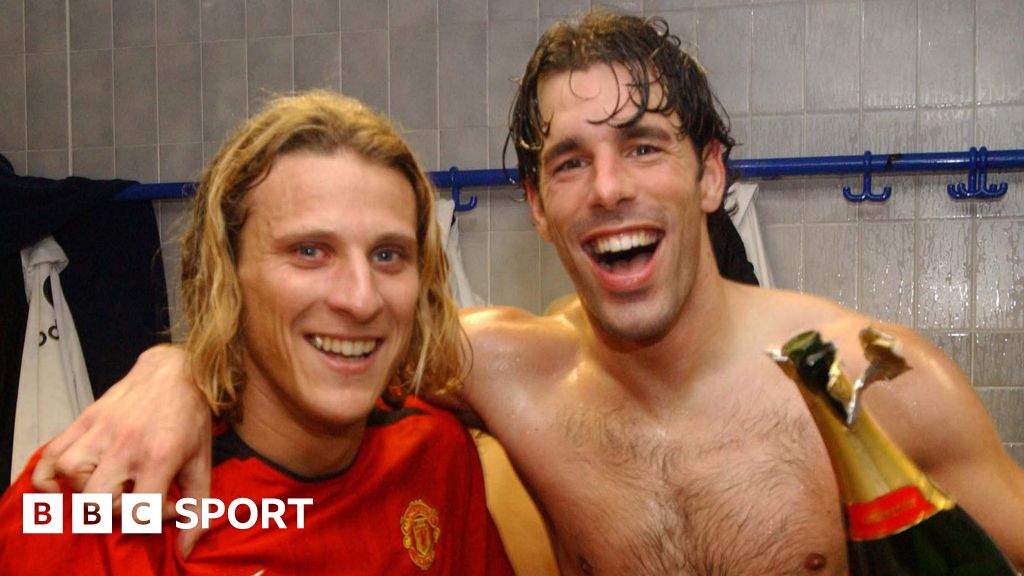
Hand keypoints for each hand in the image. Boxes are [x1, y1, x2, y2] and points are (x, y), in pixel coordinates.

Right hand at [31, 344, 212, 556]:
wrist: (175, 371)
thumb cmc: (190, 419)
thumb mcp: (203, 462)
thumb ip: (198, 508)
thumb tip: (187, 548)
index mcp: (159, 456)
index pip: (140, 512)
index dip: (154, 520)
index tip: (168, 504)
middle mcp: (125, 445)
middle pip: (99, 500)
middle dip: (117, 510)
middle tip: (134, 496)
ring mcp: (99, 431)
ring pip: (70, 476)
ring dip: (86, 491)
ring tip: (109, 485)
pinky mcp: (83, 421)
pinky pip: (48, 456)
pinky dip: (48, 478)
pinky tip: (66, 485)